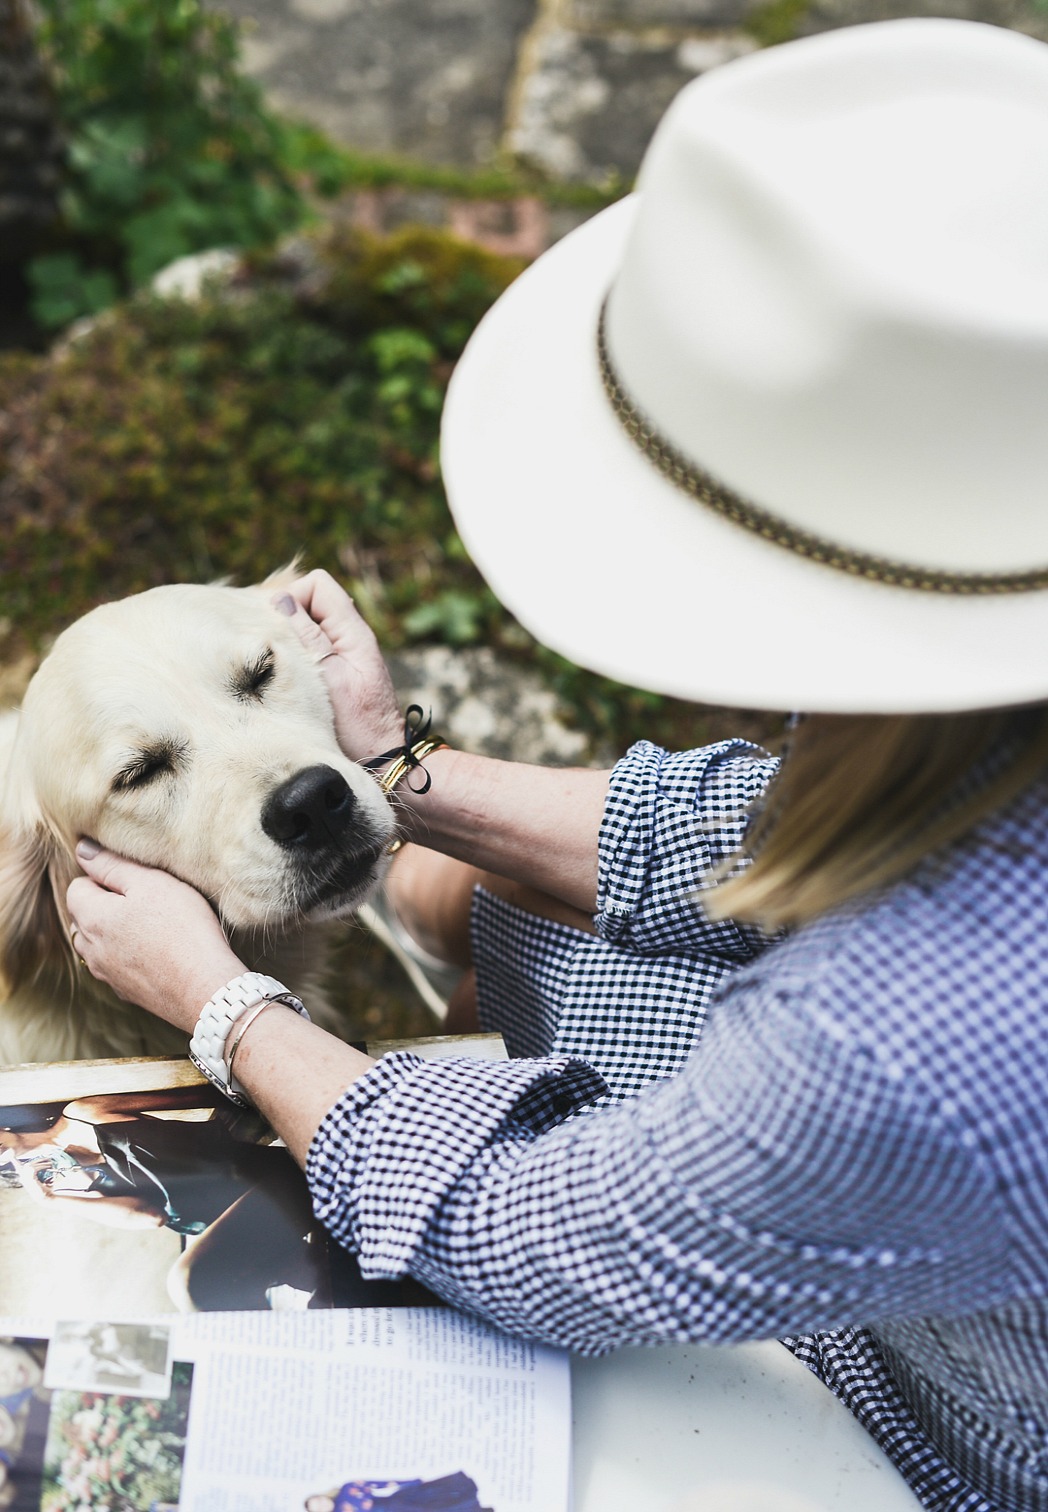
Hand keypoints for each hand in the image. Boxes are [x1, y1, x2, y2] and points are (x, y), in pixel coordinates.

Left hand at [67, 842, 244, 1033]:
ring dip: (113, 932)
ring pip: (96, 944)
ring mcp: (107, 974)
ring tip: (150, 926)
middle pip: (84, 917)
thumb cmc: (182, 929)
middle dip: (104, 904)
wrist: (205, 988)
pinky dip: (127, 955)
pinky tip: (157, 952)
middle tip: (145, 900)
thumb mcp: (152, 883)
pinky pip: (115, 966)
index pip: (77, 887)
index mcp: (92, 917)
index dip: (104, 877)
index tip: (136, 881)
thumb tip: (82, 849)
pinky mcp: (126, 992)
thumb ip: (113, 865)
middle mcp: (91, 948)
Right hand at [272, 569, 403, 763]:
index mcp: (353, 632)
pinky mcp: (337, 669)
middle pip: (311, 599)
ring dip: (289, 633)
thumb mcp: (329, 679)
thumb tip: (283, 600)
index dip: (292, 597)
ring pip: (308, 622)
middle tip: (271, 643)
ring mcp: (344, 652)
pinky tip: (286, 671)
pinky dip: (295, 649)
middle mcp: (350, 636)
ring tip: (277, 659)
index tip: (275, 626)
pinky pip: (311, 644)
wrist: (382, 758)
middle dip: (286, 613)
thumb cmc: (357, 726)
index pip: (318, 585)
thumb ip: (309, 637)